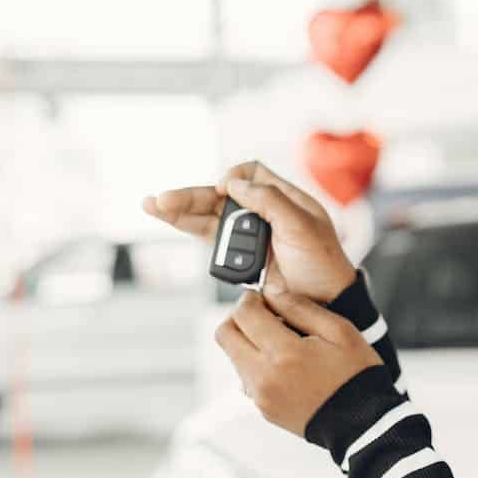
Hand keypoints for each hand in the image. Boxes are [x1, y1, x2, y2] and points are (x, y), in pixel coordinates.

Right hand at [142, 160, 356, 303]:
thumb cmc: (322, 264)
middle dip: (191, 195)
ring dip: (181, 210)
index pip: (251, 173)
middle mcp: (264, 212)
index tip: (225, 191)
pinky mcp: (239, 257)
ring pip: (209, 216)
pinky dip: (187, 227)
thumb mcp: (302, 226)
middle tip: (162, 200)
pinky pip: (210, 238)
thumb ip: (269, 200)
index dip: (235, 179)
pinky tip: (166, 218)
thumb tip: (233, 183)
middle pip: (220, 195)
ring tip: (153, 206)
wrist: (325, 304)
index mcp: (284, 198)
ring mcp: (250, 235)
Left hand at [217, 288, 382, 436]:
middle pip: (224, 335)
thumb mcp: (339, 330)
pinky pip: (246, 377)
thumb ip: (300, 307)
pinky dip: (257, 363)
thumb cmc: (356, 375)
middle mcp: (264, 377)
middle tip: (262, 314)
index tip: (261, 297)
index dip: (249, 299)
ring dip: (247, 341)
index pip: (243, 315)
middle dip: (239, 317)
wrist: (362, 423)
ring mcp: (260, 396)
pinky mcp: (262, 408)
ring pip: (232, 356)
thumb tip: (271, 293)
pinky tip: (284, 363)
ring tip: (279, 340)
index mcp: (284, 354)